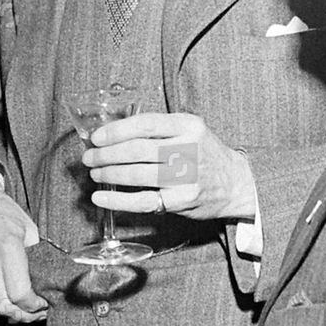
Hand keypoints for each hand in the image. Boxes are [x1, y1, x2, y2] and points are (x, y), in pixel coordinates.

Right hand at [0, 181, 45, 323]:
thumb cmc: (2, 213)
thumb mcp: (29, 229)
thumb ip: (36, 257)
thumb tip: (47, 282)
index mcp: (6, 247)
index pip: (20, 294)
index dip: (35, 305)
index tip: (44, 303)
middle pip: (6, 306)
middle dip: (25, 314)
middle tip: (38, 311)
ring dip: (12, 313)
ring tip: (27, 308)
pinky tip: (10, 300)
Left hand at [83, 112, 255, 221]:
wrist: (236, 183)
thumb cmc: (205, 153)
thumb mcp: (190, 130)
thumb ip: (160, 129)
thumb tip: (114, 133)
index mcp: (188, 126)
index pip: (146, 124)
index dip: (116, 131)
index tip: (97, 137)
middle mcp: (188, 149)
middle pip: (138, 149)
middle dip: (107, 154)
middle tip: (90, 157)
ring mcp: (186, 177)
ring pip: (138, 174)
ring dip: (110, 173)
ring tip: (95, 173)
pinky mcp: (182, 200)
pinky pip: (143, 200)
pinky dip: (118, 200)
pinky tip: (102, 197)